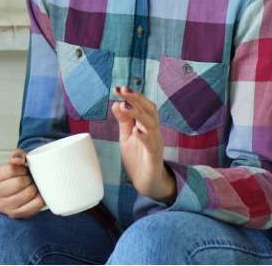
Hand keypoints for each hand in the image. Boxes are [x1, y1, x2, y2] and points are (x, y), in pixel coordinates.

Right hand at [0, 149, 45, 217]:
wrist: (8, 195)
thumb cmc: (10, 179)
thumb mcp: (12, 163)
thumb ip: (17, 155)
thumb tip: (17, 160)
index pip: (12, 169)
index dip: (22, 169)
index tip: (23, 170)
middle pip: (19, 182)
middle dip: (28, 178)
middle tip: (28, 179)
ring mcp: (3, 206)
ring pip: (28, 193)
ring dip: (34, 188)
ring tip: (30, 187)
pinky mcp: (14, 214)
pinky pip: (34, 205)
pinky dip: (39, 199)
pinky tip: (36, 195)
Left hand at [112, 86, 175, 202]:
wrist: (147, 182)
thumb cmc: (138, 157)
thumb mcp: (127, 137)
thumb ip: (124, 121)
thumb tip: (116, 103)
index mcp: (145, 125)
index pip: (141, 105)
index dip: (131, 96)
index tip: (117, 89)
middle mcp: (153, 131)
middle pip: (149, 110)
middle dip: (137, 98)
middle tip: (123, 90)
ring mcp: (155, 142)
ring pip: (152, 124)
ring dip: (139, 113)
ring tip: (126, 106)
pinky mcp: (154, 156)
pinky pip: (151, 145)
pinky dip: (144, 136)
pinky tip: (136, 131)